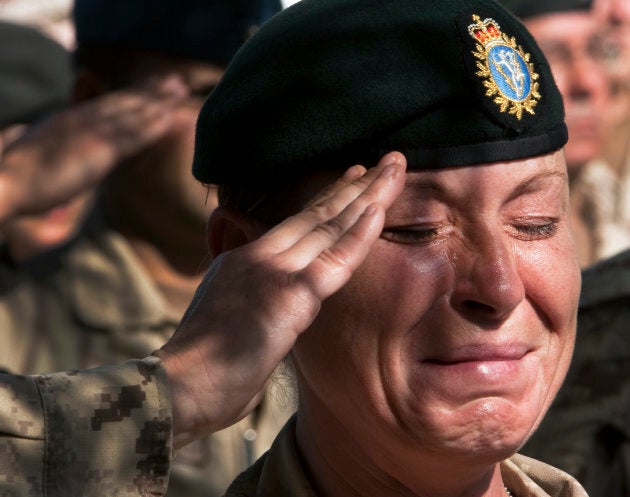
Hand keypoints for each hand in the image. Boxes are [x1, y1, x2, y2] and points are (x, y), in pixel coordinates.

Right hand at [0, 75, 187, 222]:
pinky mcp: (97, 151)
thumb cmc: (22, 176)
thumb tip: (72, 148)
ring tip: (182, 90)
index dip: (132, 93)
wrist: (6, 182)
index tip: (152, 85)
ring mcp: (91, 134)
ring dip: (159, 101)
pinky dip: (152, 126)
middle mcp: (83, 120)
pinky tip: (170, 118)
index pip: (107, 103)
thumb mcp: (45, 151)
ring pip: (132, 113)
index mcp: (71, 120)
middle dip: (152, 91)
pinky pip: (131, 136)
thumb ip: (64, 146)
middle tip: (176, 81)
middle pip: (124, 102)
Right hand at [155, 152, 406, 448]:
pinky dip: (359, 233)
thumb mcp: (227, 325)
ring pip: (331, 225)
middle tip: (387, 159)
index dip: (329, 199)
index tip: (354, 176)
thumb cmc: (199, 369)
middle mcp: (260, 257)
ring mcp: (274, 271)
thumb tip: (270, 319)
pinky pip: (335, 259)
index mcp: (244, 263)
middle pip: (319, 214)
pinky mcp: (290, 294)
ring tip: (394, 165)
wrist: (177, 384)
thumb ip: (254, 308)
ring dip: (368, 194)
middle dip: (356, 185)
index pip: (297, 224)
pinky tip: (378, 207)